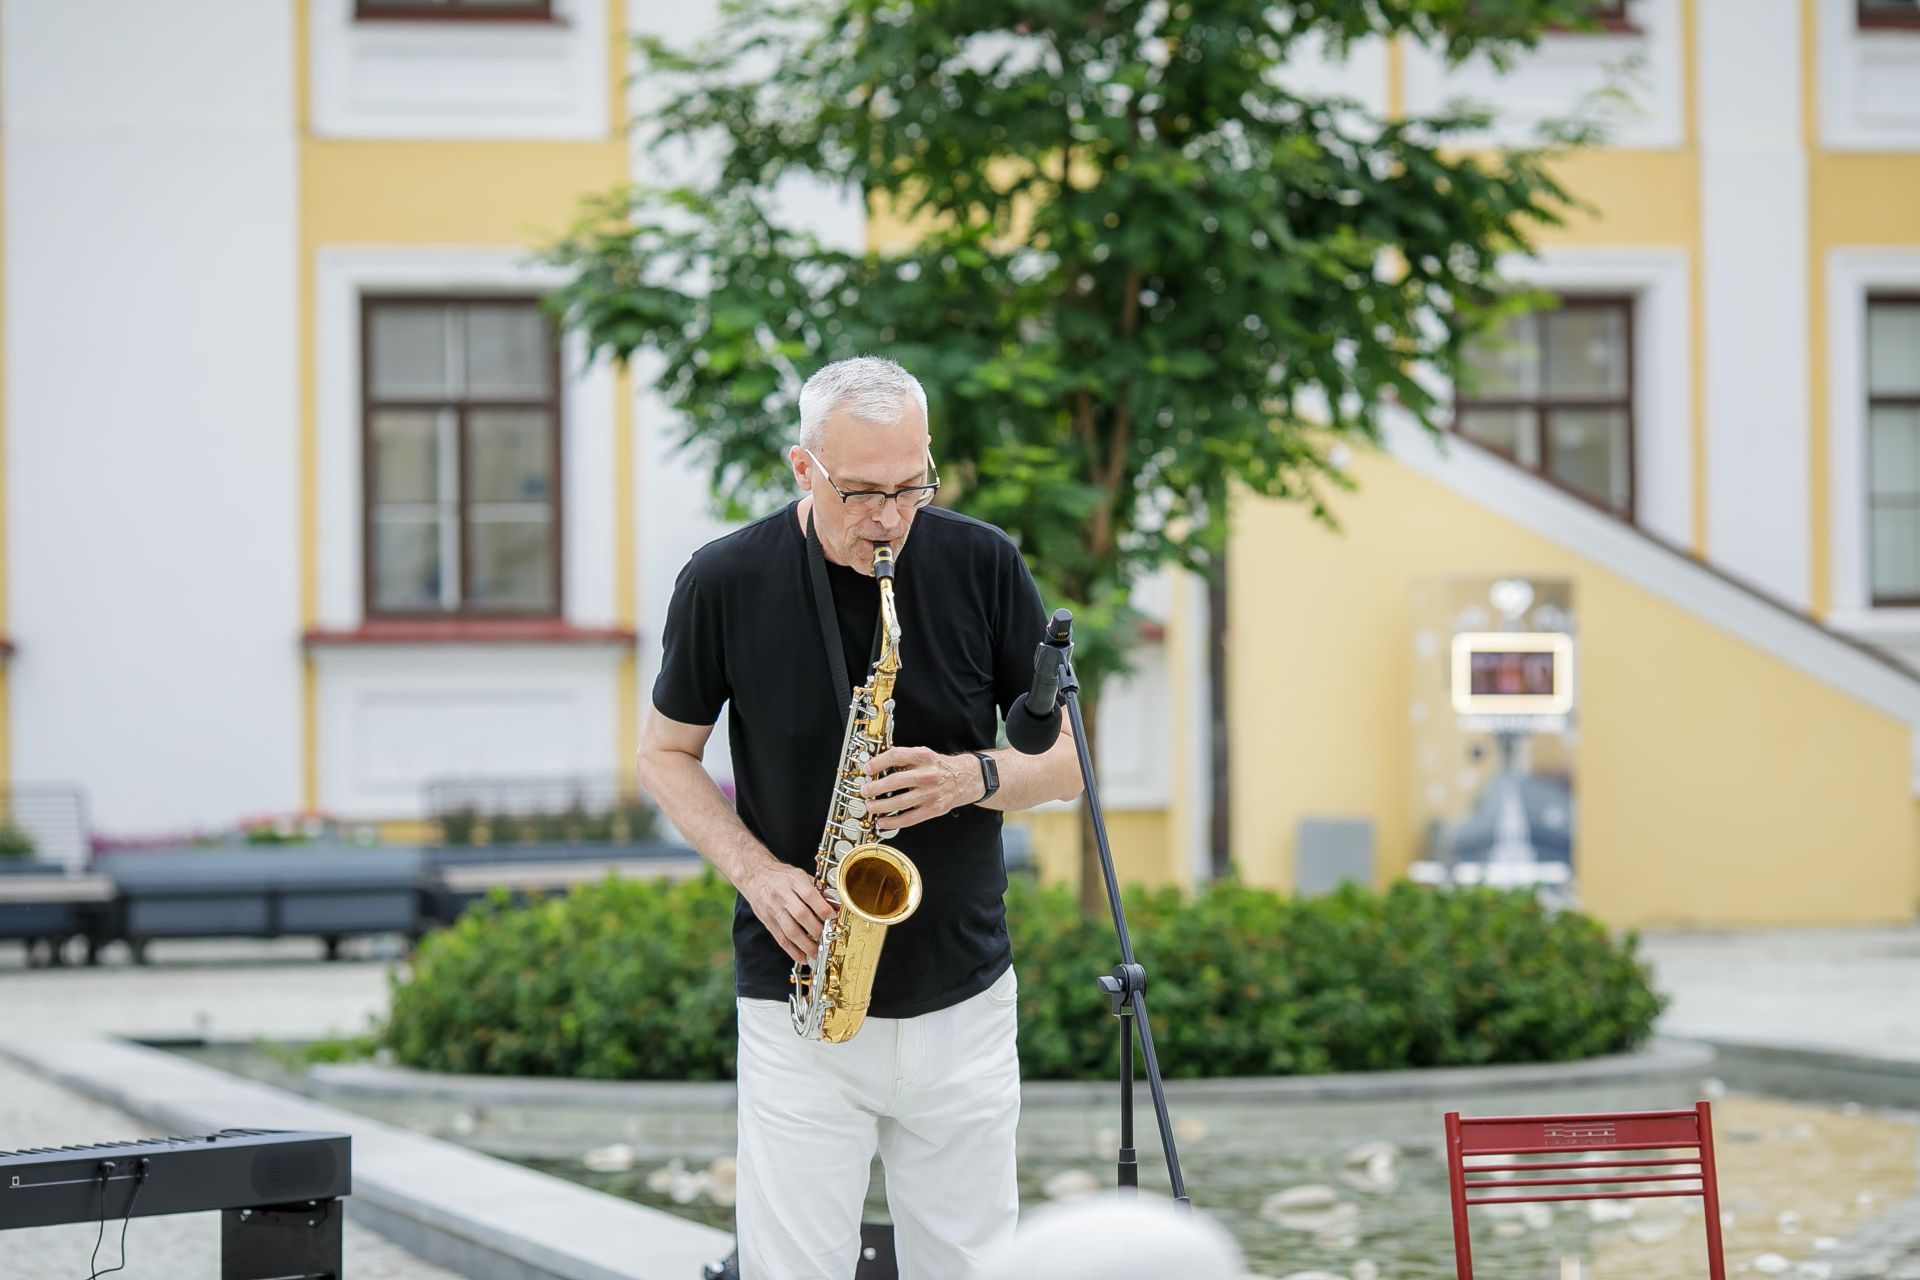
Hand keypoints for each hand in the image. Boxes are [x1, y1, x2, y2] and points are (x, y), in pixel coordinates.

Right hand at [740, 862, 835, 965]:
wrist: (754, 876)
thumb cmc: (781, 875)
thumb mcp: (800, 875)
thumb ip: (818, 891)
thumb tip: (836, 905)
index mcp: (793, 881)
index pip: (810, 896)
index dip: (823, 909)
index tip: (834, 919)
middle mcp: (782, 895)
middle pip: (801, 915)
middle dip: (817, 930)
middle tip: (828, 938)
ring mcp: (774, 910)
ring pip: (790, 931)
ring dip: (806, 945)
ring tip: (818, 953)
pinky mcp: (768, 922)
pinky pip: (781, 939)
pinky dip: (792, 950)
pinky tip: (802, 957)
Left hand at [859, 746, 983, 830]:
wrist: (965, 779)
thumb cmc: (939, 767)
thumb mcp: (924, 755)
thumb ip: (904, 759)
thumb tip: (877, 766)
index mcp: (923, 757)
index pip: (896, 756)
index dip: (878, 762)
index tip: (867, 769)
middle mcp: (927, 775)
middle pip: (895, 781)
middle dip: (875, 787)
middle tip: (864, 790)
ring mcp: (930, 793)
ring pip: (900, 802)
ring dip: (880, 806)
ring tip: (870, 805)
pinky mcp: (932, 809)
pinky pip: (909, 818)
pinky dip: (893, 822)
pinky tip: (882, 822)